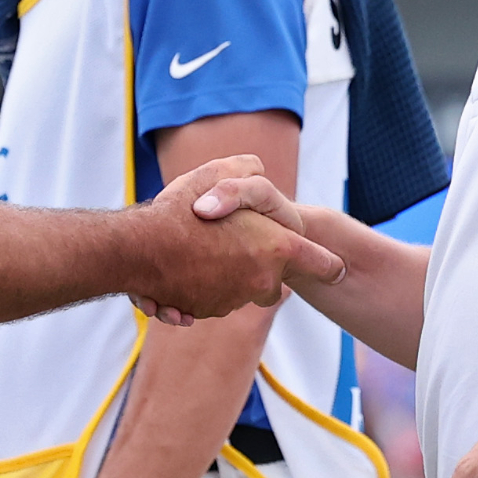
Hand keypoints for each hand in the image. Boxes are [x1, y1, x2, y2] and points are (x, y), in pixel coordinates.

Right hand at [128, 157, 342, 324]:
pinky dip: (197, 288)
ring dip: (223, 276)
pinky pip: (207, 300)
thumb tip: (256, 166)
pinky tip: (178, 270)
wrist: (138, 250)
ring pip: (238, 290)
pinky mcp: (205, 311)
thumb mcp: (217, 174)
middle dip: (262, 270)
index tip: (339, 270)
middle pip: (274, 284)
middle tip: (237, 248)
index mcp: (274, 249)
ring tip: (195, 252)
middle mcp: (260, 280)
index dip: (330, 266)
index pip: (320, 263)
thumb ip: (245, 170)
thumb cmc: (180, 212)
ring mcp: (233, 300)